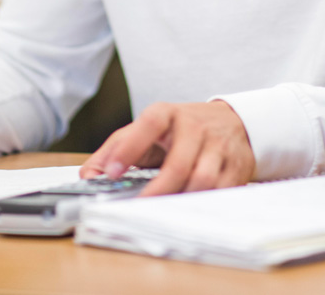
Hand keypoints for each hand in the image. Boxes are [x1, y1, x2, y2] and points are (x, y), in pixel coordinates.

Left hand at [80, 100, 254, 195]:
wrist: (231, 120)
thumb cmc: (180, 129)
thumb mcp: (147, 129)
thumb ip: (115, 149)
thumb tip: (88, 176)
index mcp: (168, 115)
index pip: (149, 123)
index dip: (129, 148)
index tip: (111, 172)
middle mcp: (195, 127)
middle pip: (178, 165)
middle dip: (157, 191)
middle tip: (139, 207)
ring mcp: (219, 146)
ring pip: (202, 180)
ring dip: (182, 200)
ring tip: (165, 210)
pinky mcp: (236, 165)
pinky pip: (222, 191)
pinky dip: (204, 204)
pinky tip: (190, 208)